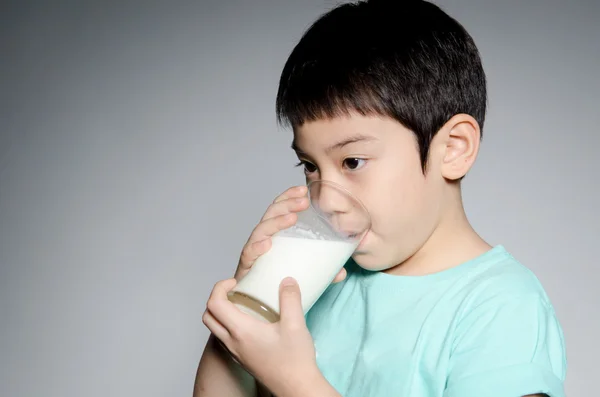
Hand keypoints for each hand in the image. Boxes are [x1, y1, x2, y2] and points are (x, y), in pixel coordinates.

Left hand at [202, 277, 336, 396]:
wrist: (296, 388)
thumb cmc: (295, 361)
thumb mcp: (295, 324)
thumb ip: (290, 298)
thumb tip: (287, 281)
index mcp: (241, 331)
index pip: (214, 304)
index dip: (220, 287)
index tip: (236, 283)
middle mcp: (233, 343)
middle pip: (208, 316)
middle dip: (216, 298)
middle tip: (235, 292)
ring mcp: (236, 353)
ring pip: (214, 329)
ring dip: (221, 313)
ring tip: (242, 305)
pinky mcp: (242, 359)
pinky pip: (225, 339)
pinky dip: (229, 325)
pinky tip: (250, 323)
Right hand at [235, 185, 346, 282]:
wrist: (255, 307)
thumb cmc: (275, 283)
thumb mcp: (302, 273)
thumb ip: (321, 272)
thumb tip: (341, 272)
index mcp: (274, 236)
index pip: (279, 209)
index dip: (289, 196)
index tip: (303, 189)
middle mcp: (261, 240)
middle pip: (271, 214)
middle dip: (286, 204)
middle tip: (303, 201)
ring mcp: (253, 253)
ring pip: (260, 230)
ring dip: (275, 222)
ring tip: (291, 219)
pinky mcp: (246, 269)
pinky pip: (249, 255)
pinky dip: (256, 248)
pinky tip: (266, 245)